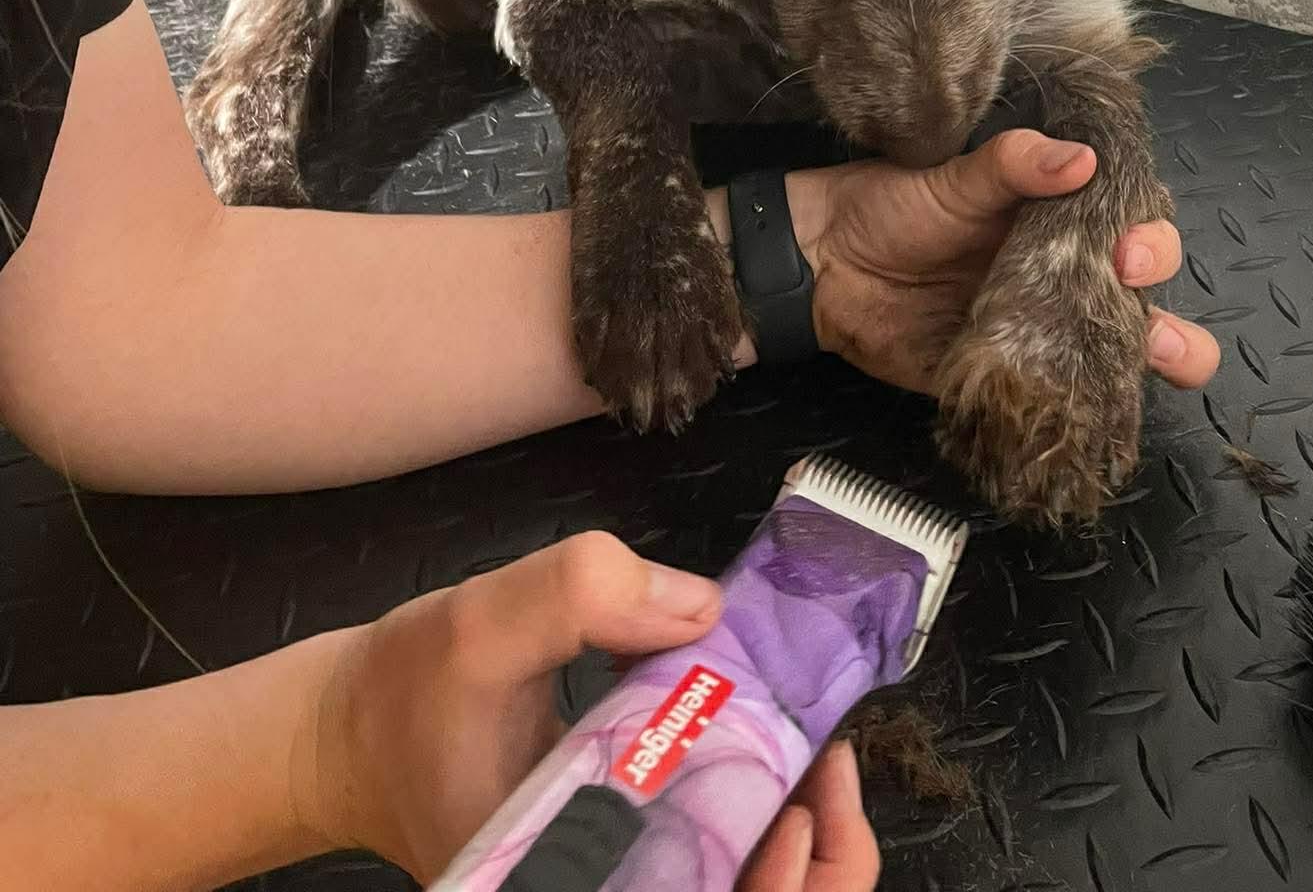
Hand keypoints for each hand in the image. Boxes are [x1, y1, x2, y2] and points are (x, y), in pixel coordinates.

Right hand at [303, 533, 878, 886]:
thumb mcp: (478, 624)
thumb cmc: (402, 697)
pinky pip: (710, 868)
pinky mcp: (616, 866)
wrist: (341, 734)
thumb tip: (702, 608)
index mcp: (563, 883)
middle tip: (826, 764)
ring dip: (795, 843)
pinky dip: (751, 821)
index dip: (787, 882)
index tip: (804, 796)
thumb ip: (582, 594)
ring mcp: (609, 887)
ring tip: (808, 757)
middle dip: (815, 861)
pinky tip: (759, 754)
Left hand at [788, 130, 1219, 396]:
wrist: (826, 268)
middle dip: (1169, 306)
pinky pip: (1065, 396)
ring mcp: (1045, 330)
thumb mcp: (953, 177)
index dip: (1150, 237)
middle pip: (1144, 295)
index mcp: (1061, 217)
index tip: (1131, 251)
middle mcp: (1066, 274)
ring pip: (1123, 350)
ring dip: (1162, 357)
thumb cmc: (893, 205)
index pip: (1134, 224)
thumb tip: (1082, 158)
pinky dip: (1089, 404)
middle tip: (1145, 310)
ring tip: (1166, 362)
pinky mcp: (1015, 376)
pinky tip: (1095, 406)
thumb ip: (1013, 164)